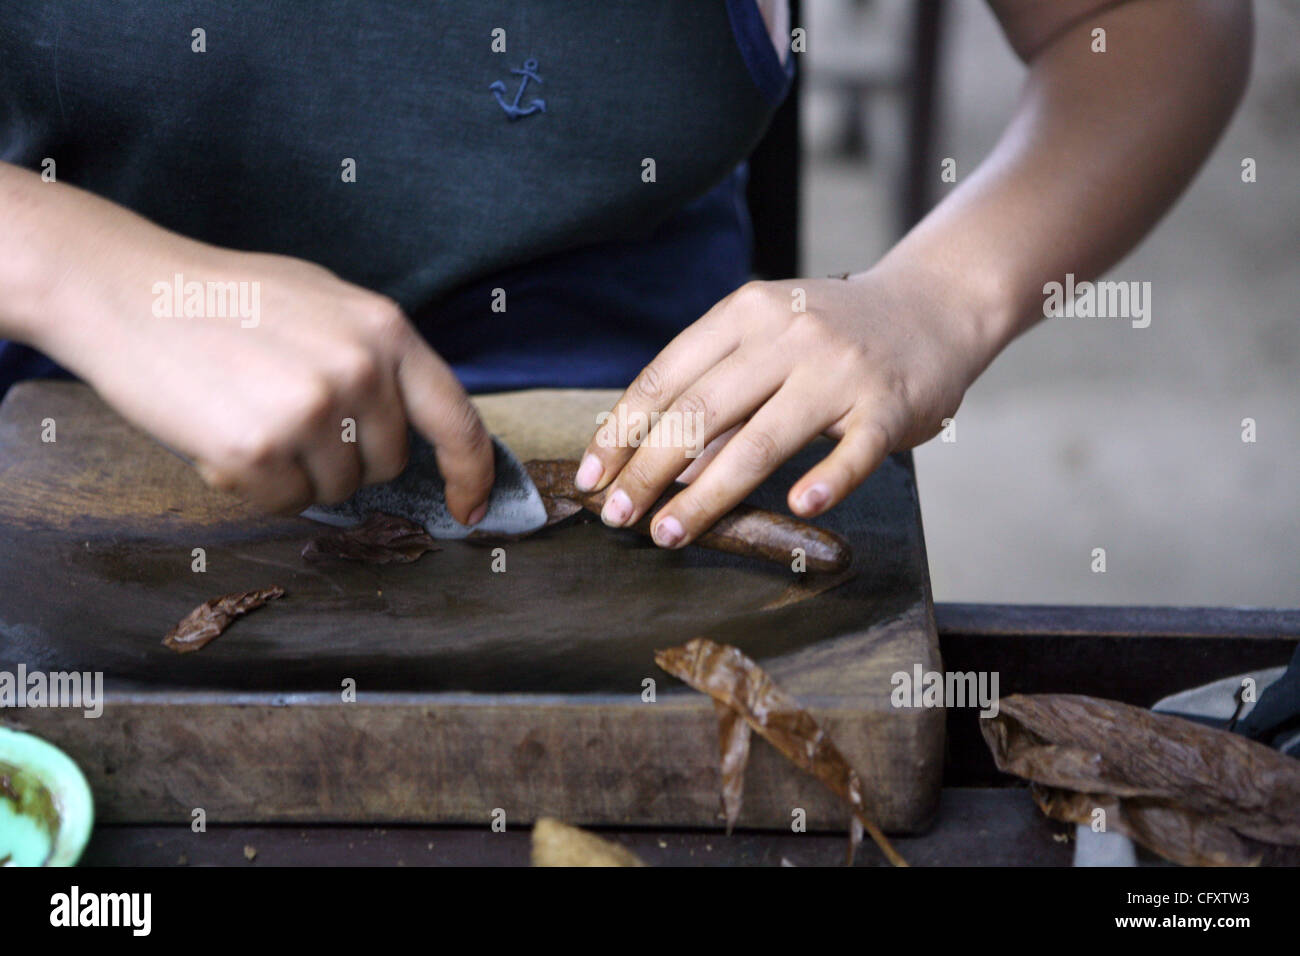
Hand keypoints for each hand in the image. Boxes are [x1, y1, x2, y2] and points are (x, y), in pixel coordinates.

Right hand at [39, 233, 492, 519]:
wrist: (126, 290)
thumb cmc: (226, 299)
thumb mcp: (326, 304)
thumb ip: (376, 358)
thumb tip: (412, 423)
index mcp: (386, 330)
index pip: (457, 419)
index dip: (471, 473)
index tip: (469, 507)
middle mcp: (360, 369)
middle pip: (387, 464)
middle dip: (345, 458)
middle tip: (288, 416)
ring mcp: (311, 409)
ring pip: (336, 490)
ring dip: (297, 472)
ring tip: (249, 415)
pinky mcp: (258, 447)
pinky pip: (283, 502)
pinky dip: (255, 486)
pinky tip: (222, 437)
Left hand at [576, 266, 990, 548]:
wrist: (932, 305)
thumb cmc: (833, 333)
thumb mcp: (767, 343)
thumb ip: (717, 396)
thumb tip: (659, 468)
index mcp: (746, 313)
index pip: (666, 377)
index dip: (621, 431)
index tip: (592, 475)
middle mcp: (788, 336)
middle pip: (700, 412)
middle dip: (648, 470)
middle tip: (617, 515)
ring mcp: (839, 371)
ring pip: (762, 441)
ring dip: (708, 494)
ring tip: (669, 532)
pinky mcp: (888, 405)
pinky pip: (853, 453)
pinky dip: (826, 481)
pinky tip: (798, 507)